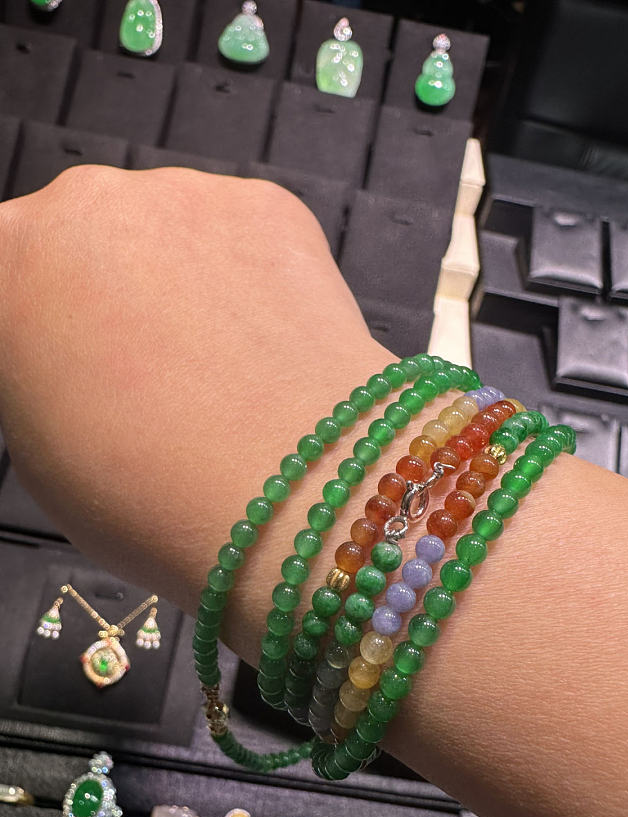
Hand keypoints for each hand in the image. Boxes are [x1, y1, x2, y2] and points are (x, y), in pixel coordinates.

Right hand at [0, 165, 395, 652]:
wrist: (281, 491)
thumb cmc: (145, 493)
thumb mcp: (42, 446)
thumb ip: (44, 368)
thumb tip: (79, 354)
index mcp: (7, 259)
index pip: (20, 283)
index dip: (50, 333)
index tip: (80, 370)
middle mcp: (83, 201)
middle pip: (90, 244)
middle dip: (112, 298)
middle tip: (154, 374)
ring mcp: (183, 193)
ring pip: (174, 236)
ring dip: (185, 285)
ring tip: (224, 369)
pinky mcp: (269, 204)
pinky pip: (248, 240)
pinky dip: (255, 282)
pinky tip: (269, 344)